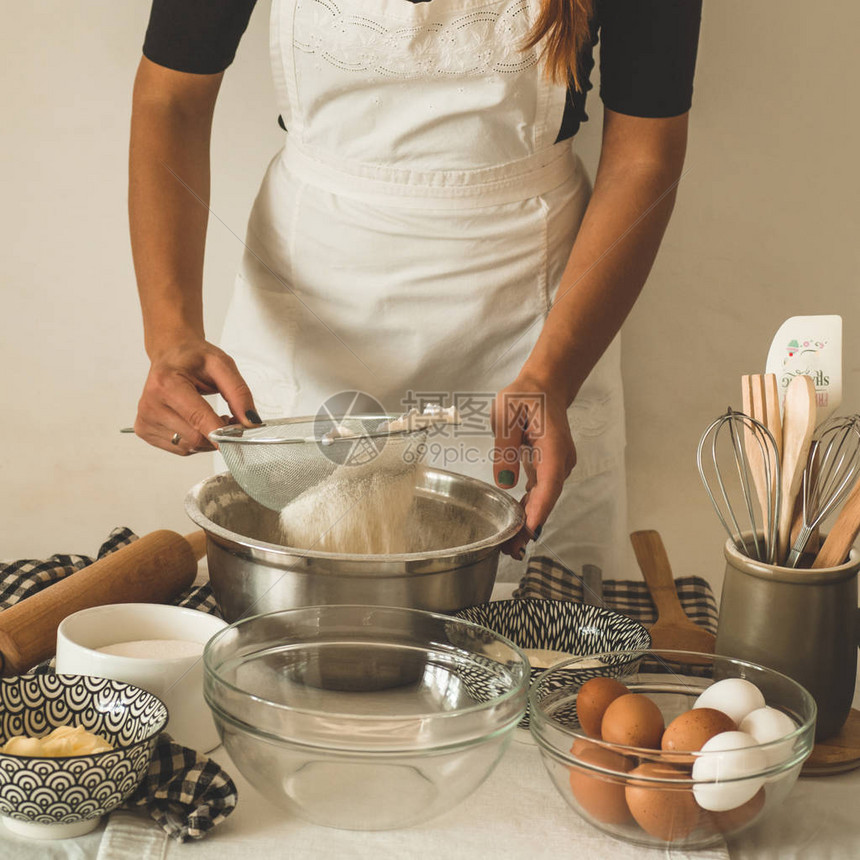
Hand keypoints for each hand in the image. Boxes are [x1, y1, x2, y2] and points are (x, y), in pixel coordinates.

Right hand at [134, 337, 259, 454]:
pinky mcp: (144, 431)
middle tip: (227, 418)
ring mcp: (145, 419)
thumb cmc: (195, 359)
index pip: (198, 419)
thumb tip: (251, 422)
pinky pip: (180, 449)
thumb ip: (239, 394)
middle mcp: (151, 403)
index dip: (222, 432)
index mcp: (166, 384)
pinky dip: (193, 441)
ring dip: (206, 438)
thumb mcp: (223, 366)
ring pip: (189, 447)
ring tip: (208, 416)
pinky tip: (194, 423)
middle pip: (195, 438)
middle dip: (218, 434)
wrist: (171, 355)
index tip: (239, 436)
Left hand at [491, 378, 575, 558]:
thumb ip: (505, 446)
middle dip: (531, 525)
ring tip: (510, 546)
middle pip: (547, 498)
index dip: (540, 509)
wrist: (544, 387)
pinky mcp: (549, 469)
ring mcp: (557, 467)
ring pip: (544, 500)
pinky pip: (540, 494)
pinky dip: (529, 511)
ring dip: (529, 522)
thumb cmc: (525, 396)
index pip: (549, 483)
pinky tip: (516, 528)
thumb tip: (504, 482)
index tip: (530, 530)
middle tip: (511, 549)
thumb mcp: (507, 413)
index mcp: (552, 446)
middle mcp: (560, 460)